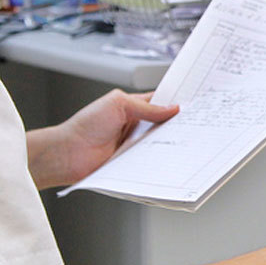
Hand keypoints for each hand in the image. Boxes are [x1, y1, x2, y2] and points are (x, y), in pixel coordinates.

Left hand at [30, 89, 180, 188]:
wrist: (68, 154)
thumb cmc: (85, 125)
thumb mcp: (118, 104)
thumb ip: (147, 107)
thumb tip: (172, 109)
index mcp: (133, 106)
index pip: (160, 101)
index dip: (176, 101)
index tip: (194, 102)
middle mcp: (136, 125)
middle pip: (165, 123)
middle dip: (178, 123)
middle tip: (197, 123)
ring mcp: (135, 145)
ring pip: (161, 143)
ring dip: (171, 142)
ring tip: (188, 140)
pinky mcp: (133, 163)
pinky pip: (152, 160)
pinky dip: (161, 159)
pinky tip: (171, 157)